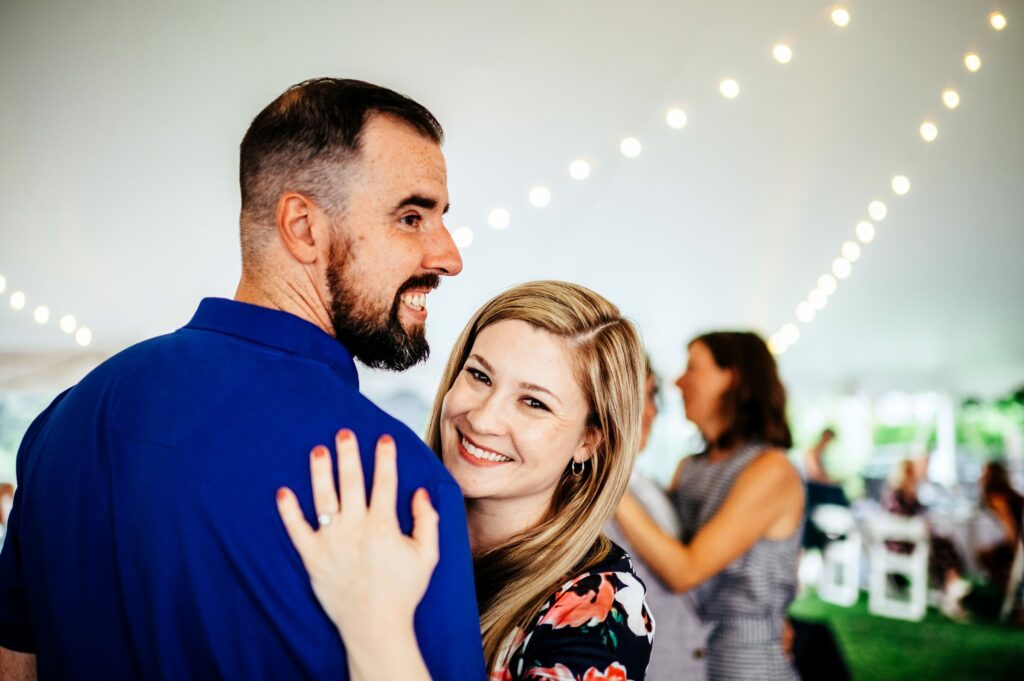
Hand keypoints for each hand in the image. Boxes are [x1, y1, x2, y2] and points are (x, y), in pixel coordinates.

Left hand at [276, 430, 439, 639]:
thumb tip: (420, 493)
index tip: (383, 438)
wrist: (375, 625)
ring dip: (320, 472)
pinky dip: (288, 512)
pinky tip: (283, 493)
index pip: (384, 482)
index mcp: (383, 525)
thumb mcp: (427, 555)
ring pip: (323, 499)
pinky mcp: (313, 557)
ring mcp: (331, 541)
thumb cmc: (403, 591)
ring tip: (317, 451)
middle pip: (350, 482)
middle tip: (343, 433)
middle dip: (348, 455)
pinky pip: (297, 530)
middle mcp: (355, 528)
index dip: (384, 458)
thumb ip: (426, 521)